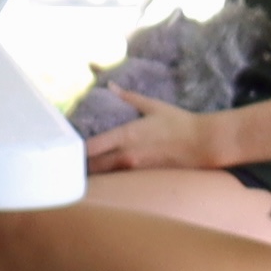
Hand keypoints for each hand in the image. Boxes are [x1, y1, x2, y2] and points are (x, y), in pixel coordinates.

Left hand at [82, 99, 223, 182]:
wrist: (203, 144)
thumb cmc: (179, 123)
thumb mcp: (153, 106)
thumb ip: (129, 97)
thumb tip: (112, 87)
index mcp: (125, 135)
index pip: (91, 148)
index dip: (76, 151)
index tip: (67, 150)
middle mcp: (127, 156)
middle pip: (94, 168)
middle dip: (82, 168)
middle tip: (71, 167)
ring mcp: (136, 170)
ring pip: (107, 178)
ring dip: (95, 177)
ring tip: (83, 176)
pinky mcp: (146, 179)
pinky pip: (122, 183)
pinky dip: (112, 181)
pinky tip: (106, 181)